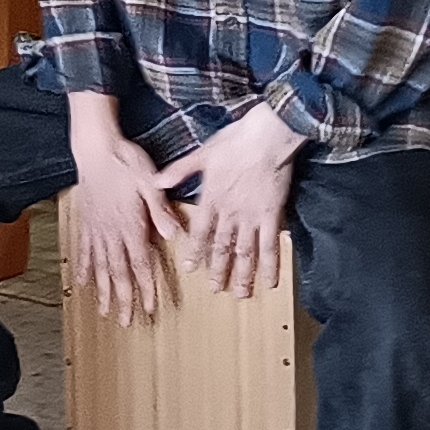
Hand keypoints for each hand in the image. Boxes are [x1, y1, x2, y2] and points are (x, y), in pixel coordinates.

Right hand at [62, 97, 178, 327]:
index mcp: (131, 225)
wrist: (95, 147)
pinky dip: (84, 268)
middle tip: (126, 322)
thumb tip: (176, 234)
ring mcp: (97, 229)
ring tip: (103, 311)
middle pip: (119, 273)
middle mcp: (112, 232)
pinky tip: (83, 283)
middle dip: (123, 299)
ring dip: (103, 291)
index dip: (146, 289)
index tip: (150, 308)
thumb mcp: (149, 182)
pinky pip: (85, 250)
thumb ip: (160, 210)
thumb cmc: (125, 161)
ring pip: (101, 267)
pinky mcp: (87, 221)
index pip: (141, 264)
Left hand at [161, 106, 304, 300]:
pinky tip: (270, 281)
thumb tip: (157, 182)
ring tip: (240, 294)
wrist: (266, 136)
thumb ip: (179, 171)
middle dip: (218, 271)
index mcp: (211, 198)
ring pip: (245, 253)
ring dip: (242, 275)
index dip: (195, 252)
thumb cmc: (235, 140)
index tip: (191, 268)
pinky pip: (271, 246)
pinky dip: (270, 265)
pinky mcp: (272, 215)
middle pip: (222, 247)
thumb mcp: (201, 153)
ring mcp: (252, 216)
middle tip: (215, 289)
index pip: (200, 232)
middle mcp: (230, 212)